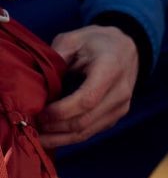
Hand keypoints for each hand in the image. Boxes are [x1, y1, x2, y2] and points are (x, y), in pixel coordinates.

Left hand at [38, 25, 138, 147]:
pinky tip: (52, 135)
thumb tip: (38, 83)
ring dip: (60, 138)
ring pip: (87, 132)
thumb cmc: (98, 42)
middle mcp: (120, 92)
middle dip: (55, 128)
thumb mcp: (74, 39)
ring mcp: (121, 107)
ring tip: (38, 137)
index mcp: (110, 69)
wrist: (126, 49)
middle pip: (85, 121)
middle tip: (31, 126)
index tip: (39, 112)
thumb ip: (56, 57)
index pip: (87, 100)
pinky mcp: (116, 116)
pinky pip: (91, 132)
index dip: (60, 111)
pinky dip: (70, 136)